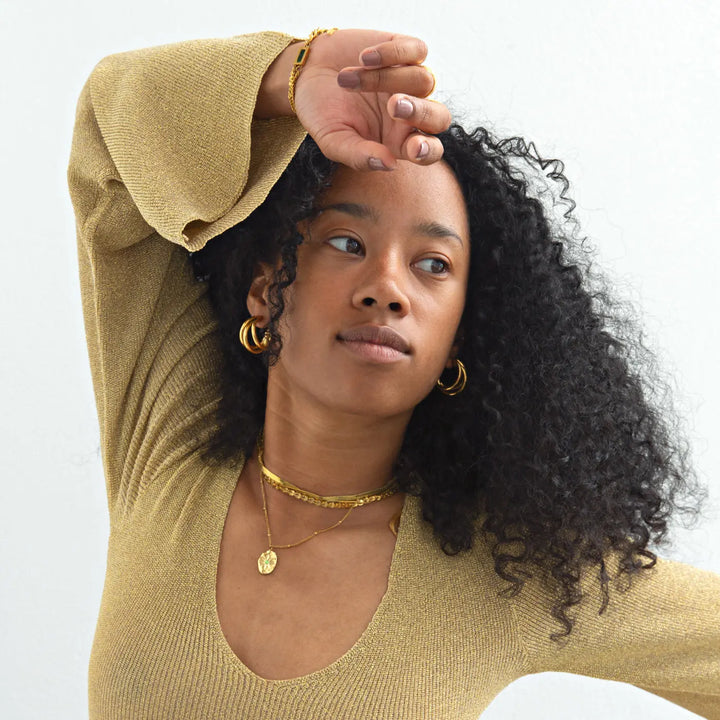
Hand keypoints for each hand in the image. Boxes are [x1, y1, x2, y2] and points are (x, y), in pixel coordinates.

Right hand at [293, 29, 450, 170]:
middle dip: (420, 112)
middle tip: (394, 105)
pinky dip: (393, 53)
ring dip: (385, 79)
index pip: (429, 151)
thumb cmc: (322, 114)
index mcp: (399, 142)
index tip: (414, 147)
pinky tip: (365, 58)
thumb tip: (389, 165)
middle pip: (439, 116)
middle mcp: (411, 114)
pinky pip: (418, 50)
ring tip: (347, 80)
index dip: (428, 151)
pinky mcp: (405, 51)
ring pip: (424, 80)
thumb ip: (358, 157)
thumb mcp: (334, 142)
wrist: (307, 73)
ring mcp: (411, 80)